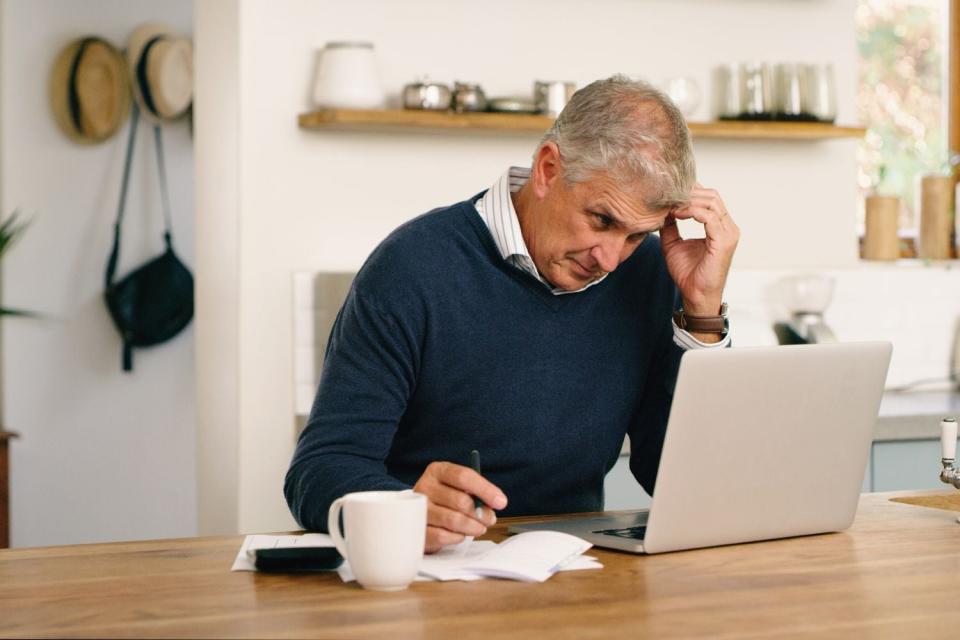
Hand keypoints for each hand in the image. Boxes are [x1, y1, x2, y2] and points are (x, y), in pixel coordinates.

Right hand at [413, 461, 507, 552]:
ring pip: (454, 520)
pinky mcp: (418, 530)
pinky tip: (459, 534)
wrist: (419, 515)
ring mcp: (418, 509)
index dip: (485, 490)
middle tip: (489, 519)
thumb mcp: (460, 488)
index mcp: (437, 471)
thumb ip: (478, 493)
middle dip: (481, 513)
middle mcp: (424, 487)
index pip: (463, 476)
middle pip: (461, 501)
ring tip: (478, 528)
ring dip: (472, 527)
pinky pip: (444, 536)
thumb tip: (496, 503)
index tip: (501, 502)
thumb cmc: (445, 500)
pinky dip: (457, 537)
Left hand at [660, 183, 739, 317]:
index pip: (709, 198)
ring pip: (711, 202)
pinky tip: (676, 214)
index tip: (669, 194)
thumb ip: (670, 226)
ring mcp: (728, 233)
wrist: (695, 295)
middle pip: (712, 195)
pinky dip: (691, 211)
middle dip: (689, 193)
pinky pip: (709, 216)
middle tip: (668, 197)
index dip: (690, 192)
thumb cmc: (687, 273)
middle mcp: (728, 227)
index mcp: (719, 226)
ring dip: (688, 201)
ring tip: (670, 206)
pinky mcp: (723, 241)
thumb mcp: (673, 244)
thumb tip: (661, 209)